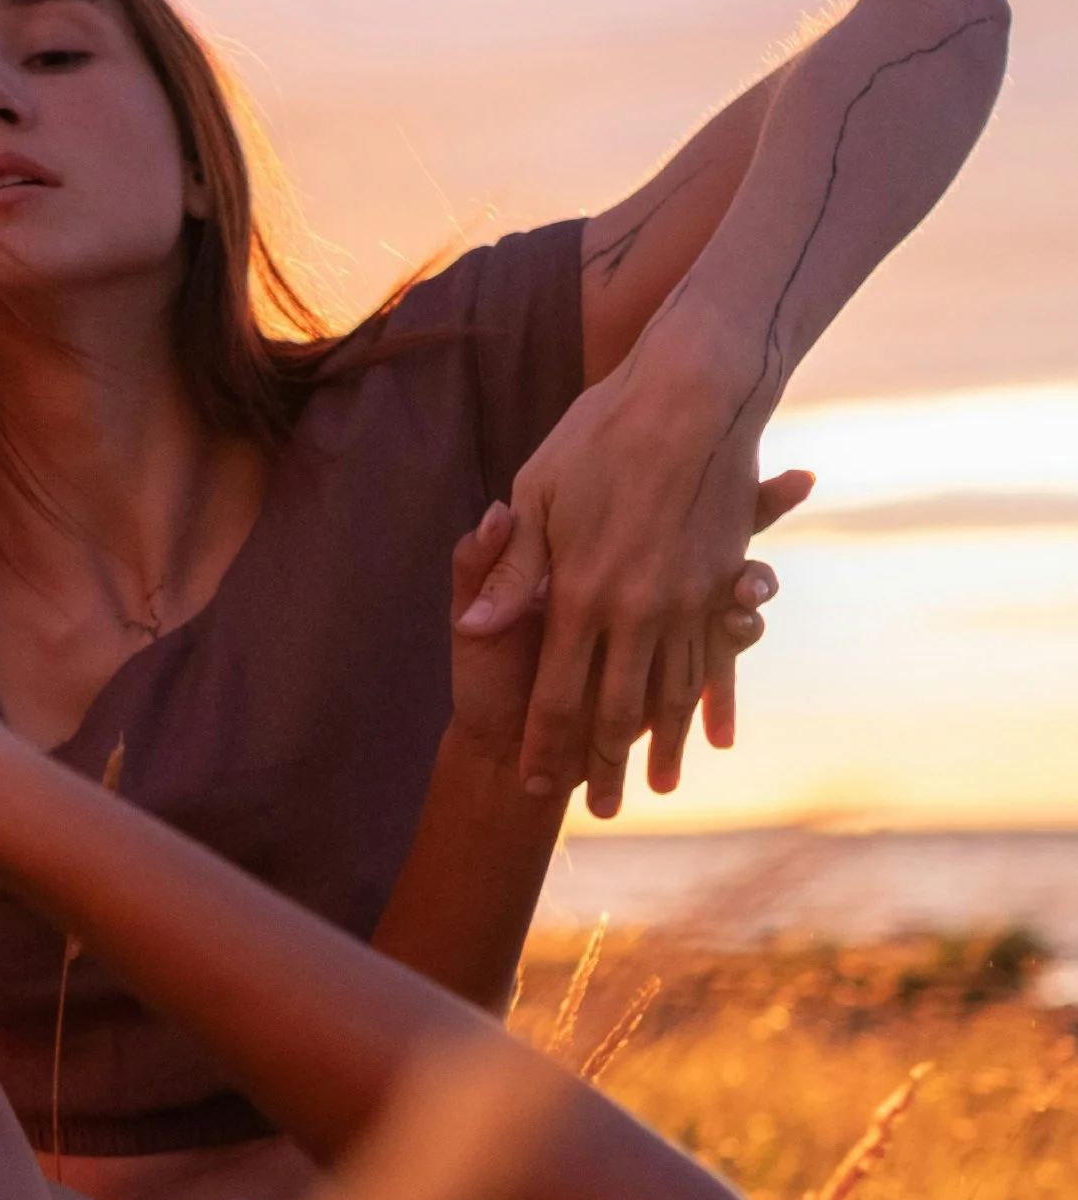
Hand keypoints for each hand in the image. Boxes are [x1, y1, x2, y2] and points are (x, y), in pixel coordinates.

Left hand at [458, 312, 812, 815]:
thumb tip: (476, 627)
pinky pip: (717, 660)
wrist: (695, 390)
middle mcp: (638, 608)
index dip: (544, 743)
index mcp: (582, 592)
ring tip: (659, 788)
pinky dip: (713, 702)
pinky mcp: (722, 582)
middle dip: (606, 764)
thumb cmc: (601, 433)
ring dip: (663, 745)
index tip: (531, 782)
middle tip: (600, 809)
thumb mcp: (537, 493)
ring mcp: (687, 598)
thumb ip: (506, 570)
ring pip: (673, 693)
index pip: (555, 692)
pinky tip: (715, 737)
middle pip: (618, 709)